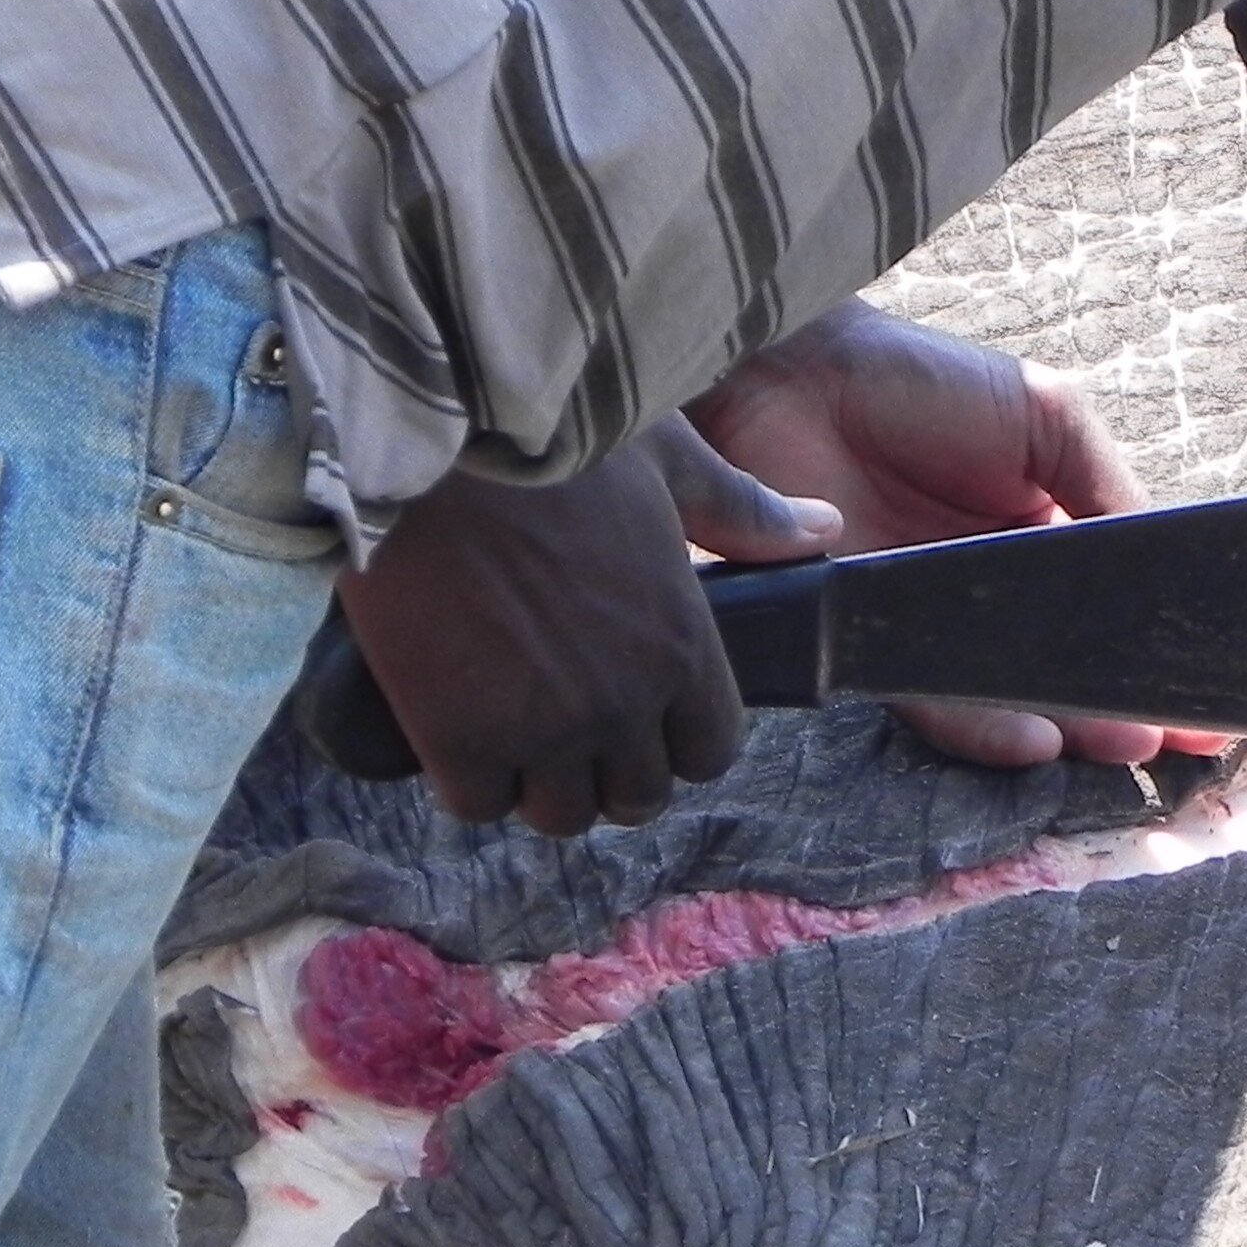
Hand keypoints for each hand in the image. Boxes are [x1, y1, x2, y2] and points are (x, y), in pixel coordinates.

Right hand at [337, 436, 756, 834]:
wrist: (421, 431)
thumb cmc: (546, 435)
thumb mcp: (663, 456)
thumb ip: (740, 511)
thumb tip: (825, 529)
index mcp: (682, 644)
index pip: (710, 752)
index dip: (676, 740)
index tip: (639, 709)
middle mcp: (624, 701)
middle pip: (637, 798)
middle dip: (607, 771)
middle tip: (565, 721)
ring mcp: (542, 728)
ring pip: (559, 815)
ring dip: (537, 784)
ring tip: (507, 725)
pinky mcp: (458, 737)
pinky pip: (478, 804)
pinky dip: (468, 778)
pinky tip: (452, 722)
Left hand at [684, 301, 1219, 768]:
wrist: (798, 378)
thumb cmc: (922, 382)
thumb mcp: (1047, 419)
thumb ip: (1106, 489)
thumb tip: (1158, 557)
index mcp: (1039, 539)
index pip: (1104, 612)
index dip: (1149, 654)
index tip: (1204, 700)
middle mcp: (985, 592)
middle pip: (1062, 668)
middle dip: (1120, 708)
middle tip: (1172, 743)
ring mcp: (927, 622)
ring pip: (1006, 695)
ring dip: (1067, 727)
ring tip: (1120, 747)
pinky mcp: (868, 641)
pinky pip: (932, 697)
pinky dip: (985, 726)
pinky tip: (1037, 741)